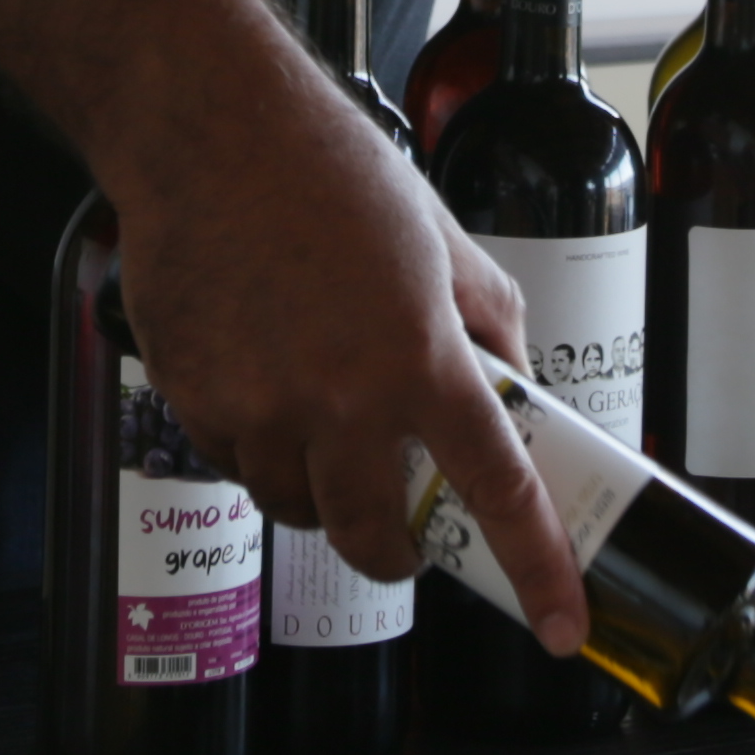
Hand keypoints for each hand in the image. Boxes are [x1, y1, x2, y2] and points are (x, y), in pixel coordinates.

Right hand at [109, 79, 594, 652]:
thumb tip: (510, 391)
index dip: (537, 568)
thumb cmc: (328, 170)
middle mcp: (343, 397)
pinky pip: (234, 461)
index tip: (560, 625)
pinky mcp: (194, 398)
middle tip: (402, 536)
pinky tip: (258, 378)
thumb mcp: (441, 240)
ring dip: (318, 492)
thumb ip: (486, 324)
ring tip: (320, 424)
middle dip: (394, 554)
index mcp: (423, 357)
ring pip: (296, 507)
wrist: (208, 129)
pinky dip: (254, 446)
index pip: (499, 488)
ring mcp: (261, 405)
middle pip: (373, 539)